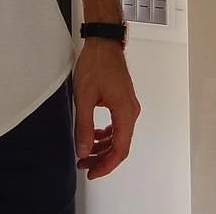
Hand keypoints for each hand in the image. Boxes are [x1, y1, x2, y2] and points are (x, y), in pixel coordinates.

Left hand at [72, 38, 139, 179]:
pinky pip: (117, 125)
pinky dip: (106, 134)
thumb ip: (84, 126)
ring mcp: (128, 106)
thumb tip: (84, 150)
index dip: (106, 165)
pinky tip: (94, 136)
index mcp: (125, 112)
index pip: (120, 149)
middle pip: (120, 145)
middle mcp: (130, 111)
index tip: (92, 172)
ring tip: (85, 152)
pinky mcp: (123, 101)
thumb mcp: (84, 97)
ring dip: (103, 147)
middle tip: (84, 164)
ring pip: (119, 136)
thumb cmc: (97, 63)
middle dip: (102, 159)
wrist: (103, 43)